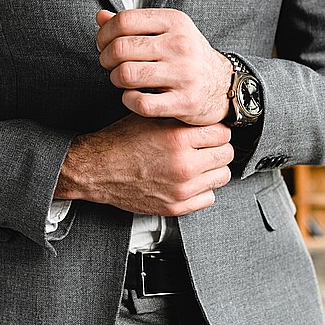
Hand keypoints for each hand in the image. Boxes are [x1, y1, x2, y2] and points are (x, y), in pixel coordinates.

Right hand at [54, 114, 233, 215]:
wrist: (97, 169)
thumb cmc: (121, 142)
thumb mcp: (152, 118)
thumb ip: (181, 118)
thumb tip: (205, 117)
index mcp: (178, 138)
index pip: (223, 133)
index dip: (216, 131)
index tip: (211, 133)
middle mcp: (183, 165)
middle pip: (226, 154)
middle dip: (218, 149)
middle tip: (207, 148)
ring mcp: (181, 189)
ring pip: (222, 176)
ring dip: (213, 169)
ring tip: (200, 164)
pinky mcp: (176, 206)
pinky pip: (209, 198)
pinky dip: (203, 190)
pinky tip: (191, 181)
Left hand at [96, 9, 232, 125]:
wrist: (224, 86)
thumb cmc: (188, 58)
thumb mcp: (168, 32)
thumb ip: (134, 25)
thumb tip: (100, 17)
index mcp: (175, 22)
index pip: (124, 21)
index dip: (104, 34)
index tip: (104, 44)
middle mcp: (181, 45)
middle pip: (120, 48)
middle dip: (106, 59)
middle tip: (110, 65)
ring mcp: (184, 75)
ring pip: (126, 75)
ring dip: (115, 80)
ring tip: (121, 80)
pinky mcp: (184, 102)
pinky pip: (141, 103)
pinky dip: (128, 101)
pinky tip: (132, 97)